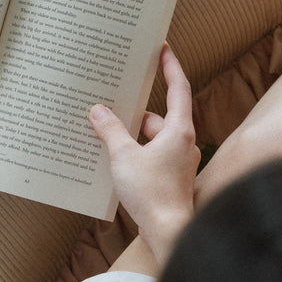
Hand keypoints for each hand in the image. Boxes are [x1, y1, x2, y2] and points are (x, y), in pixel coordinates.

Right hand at [88, 44, 199, 265]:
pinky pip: (152, 157)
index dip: (171, 67)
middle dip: (135, 113)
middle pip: (158, 118)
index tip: (163, 50)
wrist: (169, 232)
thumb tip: (99, 112)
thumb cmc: (152, 193)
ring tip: (105, 136)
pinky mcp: (171, 180)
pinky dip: (136, 155)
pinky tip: (115, 162)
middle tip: (113, 102)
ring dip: (132, 137)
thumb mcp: (123, 156)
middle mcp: (183, 143)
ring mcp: (179, 163)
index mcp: (178, 130)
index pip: (178, 88)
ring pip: (153, 140)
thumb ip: (110, 131)